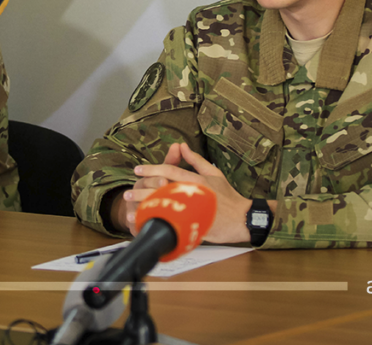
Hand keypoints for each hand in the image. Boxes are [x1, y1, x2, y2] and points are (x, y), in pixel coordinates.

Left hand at [122, 142, 264, 243]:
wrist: (244, 219)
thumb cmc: (229, 197)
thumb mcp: (214, 173)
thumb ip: (196, 160)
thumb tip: (182, 146)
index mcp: (198, 179)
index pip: (170, 171)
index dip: (152, 169)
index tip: (138, 170)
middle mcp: (194, 193)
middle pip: (164, 190)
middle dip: (142, 191)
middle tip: (127, 193)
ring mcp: (194, 211)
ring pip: (165, 208)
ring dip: (146, 209)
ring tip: (130, 211)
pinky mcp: (195, 226)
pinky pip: (173, 225)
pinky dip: (159, 225)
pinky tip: (147, 226)